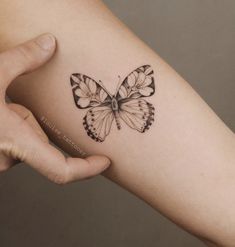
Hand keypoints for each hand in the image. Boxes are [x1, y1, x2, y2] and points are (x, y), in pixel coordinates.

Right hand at [0, 34, 109, 183]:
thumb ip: (23, 58)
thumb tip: (49, 43)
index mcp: (15, 141)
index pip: (61, 170)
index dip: (86, 170)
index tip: (104, 162)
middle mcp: (10, 155)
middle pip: (47, 148)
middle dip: (47, 129)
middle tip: (40, 112)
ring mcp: (3, 156)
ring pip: (33, 143)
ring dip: (30, 124)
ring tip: (10, 105)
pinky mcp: (0, 151)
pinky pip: (22, 141)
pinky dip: (22, 126)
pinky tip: (8, 112)